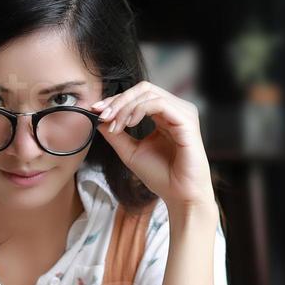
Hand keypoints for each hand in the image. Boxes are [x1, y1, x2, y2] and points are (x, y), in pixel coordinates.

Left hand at [91, 82, 214, 211]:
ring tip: (115, 126)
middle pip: (143, 89)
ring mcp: (183, 113)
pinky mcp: (187, 120)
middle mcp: (175, 111)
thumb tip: (99, 119)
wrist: (179, 195)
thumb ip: (116, 134)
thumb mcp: (130, 152)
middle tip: (103, 116)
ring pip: (149, 94)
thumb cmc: (161, 176)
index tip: (97, 110)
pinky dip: (139, 110)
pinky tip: (129, 124)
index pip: (139, 96)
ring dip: (125, 107)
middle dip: (119, 100)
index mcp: (165, 116)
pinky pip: (159, 104)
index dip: (116, 100)